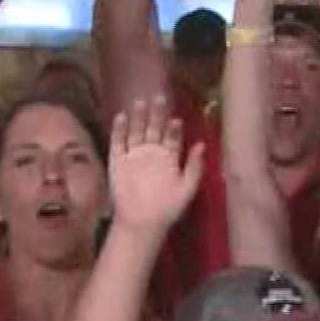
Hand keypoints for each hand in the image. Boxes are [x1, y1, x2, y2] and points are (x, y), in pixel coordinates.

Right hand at [108, 96, 204, 233]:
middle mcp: (151, 152)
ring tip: (140, 102)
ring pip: (136, 131)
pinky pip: (118, 142)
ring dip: (138, 117)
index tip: (176, 120)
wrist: (142, 222)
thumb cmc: (167, 208)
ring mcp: (133, 155)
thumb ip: (194, 167)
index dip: (174, 128)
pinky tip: (122, 117)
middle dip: (157, 114)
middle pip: (154, 128)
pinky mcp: (117, 160)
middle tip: (159, 98)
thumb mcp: (187, 188)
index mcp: (169, 157)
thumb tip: (202, 144)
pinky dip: (119, 130)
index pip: (172, 137)